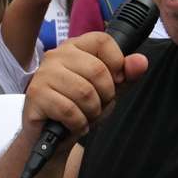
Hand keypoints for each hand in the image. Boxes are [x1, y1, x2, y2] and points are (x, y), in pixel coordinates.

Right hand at [20, 32, 149, 142]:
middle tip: (96, 105)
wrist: (52, 136)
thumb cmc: (79, 108)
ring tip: (84, 115)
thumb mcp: (108, 90)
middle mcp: (57, 55)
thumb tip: (141, 61)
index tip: (115, 81)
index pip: (103, 41)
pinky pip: (69, 110)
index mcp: (76, 47)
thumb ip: (126, 75)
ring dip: (92, 112)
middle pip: (97, 70)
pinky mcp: (36, 95)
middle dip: (105, 96)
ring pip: (84, 92)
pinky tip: (74, 124)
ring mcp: (44, 74)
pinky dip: (78, 123)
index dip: (116, 64)